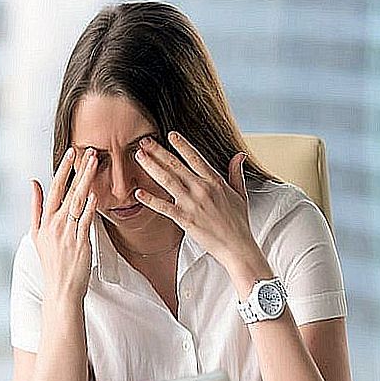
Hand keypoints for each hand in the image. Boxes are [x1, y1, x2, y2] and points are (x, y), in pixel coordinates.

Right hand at [30, 147, 98, 300]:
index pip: (54, 189)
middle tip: (89, 151)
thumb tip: (34, 182)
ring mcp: (67, 234)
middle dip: (78, 170)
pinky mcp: (80, 244)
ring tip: (96, 164)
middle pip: (67, 191)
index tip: (71, 152)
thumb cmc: (52, 261)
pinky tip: (95, 194)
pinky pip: (85, 222)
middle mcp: (55, 225)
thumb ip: (36, 207)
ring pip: (78, 202)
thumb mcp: (36, 234)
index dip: (63, 169)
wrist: (61, 288)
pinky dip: (90, 207)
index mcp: (44, 221)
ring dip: (87, 181)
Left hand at [133, 132, 264, 271]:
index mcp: (215, 181)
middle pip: (176, 165)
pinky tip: (139, 193)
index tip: (170, 135)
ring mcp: (192, 203)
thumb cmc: (238, 222)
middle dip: (158, 152)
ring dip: (151, 167)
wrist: (237, 246)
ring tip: (139, 157)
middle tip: (144, 141)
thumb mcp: (240, 194)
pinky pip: (164, 207)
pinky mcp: (185, 219)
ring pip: (167, 180)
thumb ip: (236, 173)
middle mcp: (202, 189)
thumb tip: (240, 155)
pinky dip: (151, 200)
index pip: (195, 158)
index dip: (182, 145)